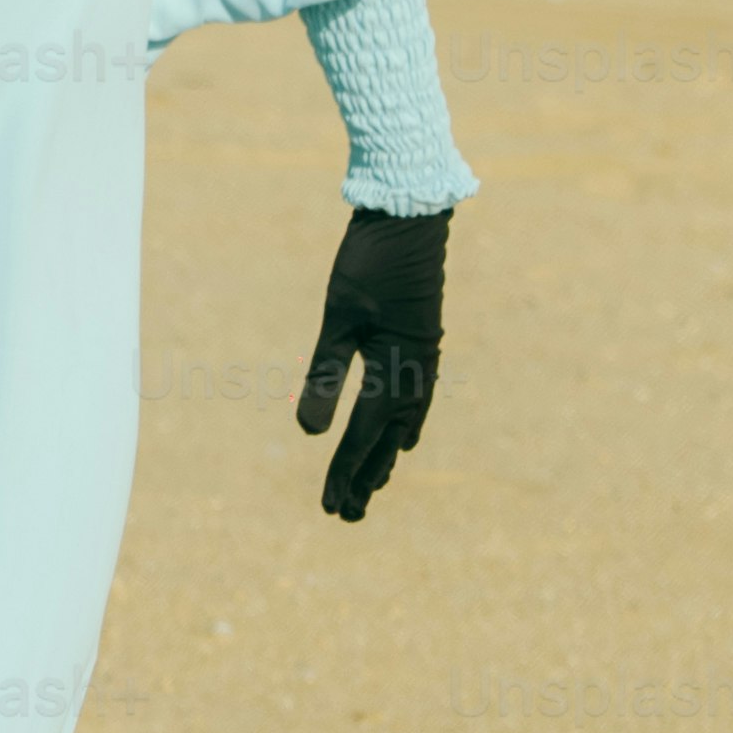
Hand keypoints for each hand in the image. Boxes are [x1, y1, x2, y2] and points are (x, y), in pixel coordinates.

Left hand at [294, 206, 447, 523]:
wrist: (409, 216)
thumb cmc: (369, 263)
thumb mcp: (339, 318)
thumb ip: (326, 375)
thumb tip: (309, 433)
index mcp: (396, 373)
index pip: (360, 436)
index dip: (342, 473)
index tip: (328, 506)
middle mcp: (417, 375)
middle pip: (386, 441)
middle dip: (364, 478)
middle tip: (344, 516)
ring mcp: (423, 361)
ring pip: (404, 425)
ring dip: (384, 456)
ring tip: (371, 487)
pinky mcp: (421, 345)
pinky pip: (416, 402)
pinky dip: (404, 426)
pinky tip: (402, 435)